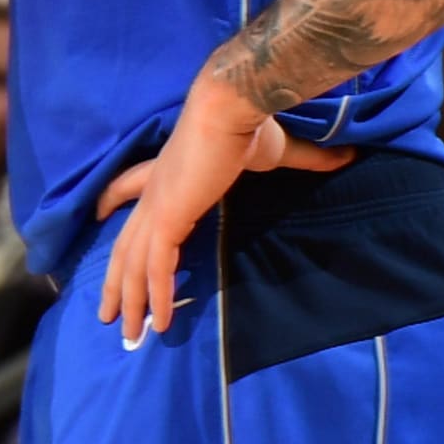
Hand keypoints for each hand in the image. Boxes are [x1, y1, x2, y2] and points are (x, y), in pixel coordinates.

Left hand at [97, 83, 348, 345]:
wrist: (232, 108)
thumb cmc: (249, 123)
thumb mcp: (277, 149)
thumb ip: (308, 159)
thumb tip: (346, 157)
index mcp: (168, 168)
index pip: (130, 185)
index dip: (113, 198)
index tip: (98, 212)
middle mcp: (155, 190)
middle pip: (124, 242)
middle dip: (116, 279)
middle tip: (107, 310)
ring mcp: (156, 207)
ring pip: (133, 264)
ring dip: (130, 301)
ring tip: (129, 334)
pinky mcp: (166, 219)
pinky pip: (156, 269)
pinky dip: (155, 297)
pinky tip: (158, 323)